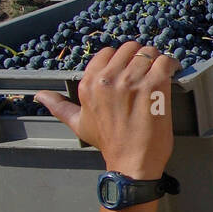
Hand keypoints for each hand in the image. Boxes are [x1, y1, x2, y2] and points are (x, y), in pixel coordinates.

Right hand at [34, 41, 181, 179]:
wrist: (132, 163)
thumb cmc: (109, 144)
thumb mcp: (79, 124)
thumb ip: (59, 106)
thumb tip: (40, 96)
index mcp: (89, 84)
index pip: (107, 53)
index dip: (122, 60)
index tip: (131, 70)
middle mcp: (107, 79)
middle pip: (129, 48)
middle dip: (140, 57)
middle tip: (148, 70)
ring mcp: (131, 82)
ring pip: (148, 52)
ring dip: (157, 60)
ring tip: (161, 72)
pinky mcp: (154, 86)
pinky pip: (164, 61)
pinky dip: (171, 64)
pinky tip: (172, 73)